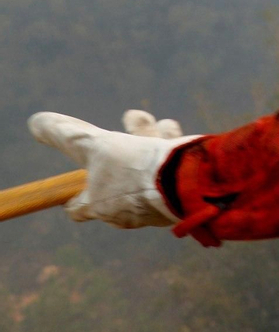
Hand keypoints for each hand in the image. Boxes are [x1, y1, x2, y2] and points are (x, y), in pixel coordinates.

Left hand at [28, 110, 200, 227]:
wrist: (188, 183)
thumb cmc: (136, 168)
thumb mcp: (96, 145)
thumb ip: (67, 136)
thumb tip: (36, 122)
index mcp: (102, 206)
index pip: (78, 209)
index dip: (77, 193)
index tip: (81, 174)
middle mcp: (127, 212)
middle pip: (117, 179)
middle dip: (123, 146)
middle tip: (131, 119)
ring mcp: (155, 206)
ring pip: (146, 170)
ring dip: (151, 140)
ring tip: (160, 122)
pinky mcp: (182, 198)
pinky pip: (172, 172)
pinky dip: (172, 150)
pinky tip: (175, 133)